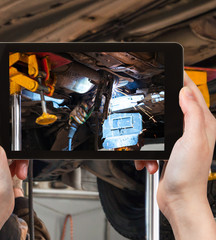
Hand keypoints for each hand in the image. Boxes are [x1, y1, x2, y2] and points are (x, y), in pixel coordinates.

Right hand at [136, 72, 215, 238]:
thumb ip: (191, 114)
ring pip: (158, 126)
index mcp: (203, 125)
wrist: (179, 200)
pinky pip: (152, 144)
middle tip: (149, 104)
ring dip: (149, 138)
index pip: (193, 94)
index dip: (182, 80)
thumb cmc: (189, 175)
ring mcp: (179, 142)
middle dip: (159, 109)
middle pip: (174, 107)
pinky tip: (149, 162)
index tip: (172, 69)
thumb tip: (185, 92)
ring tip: (152, 152)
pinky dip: (146, 152)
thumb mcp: (192, 140)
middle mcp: (192, 131)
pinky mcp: (168, 152)